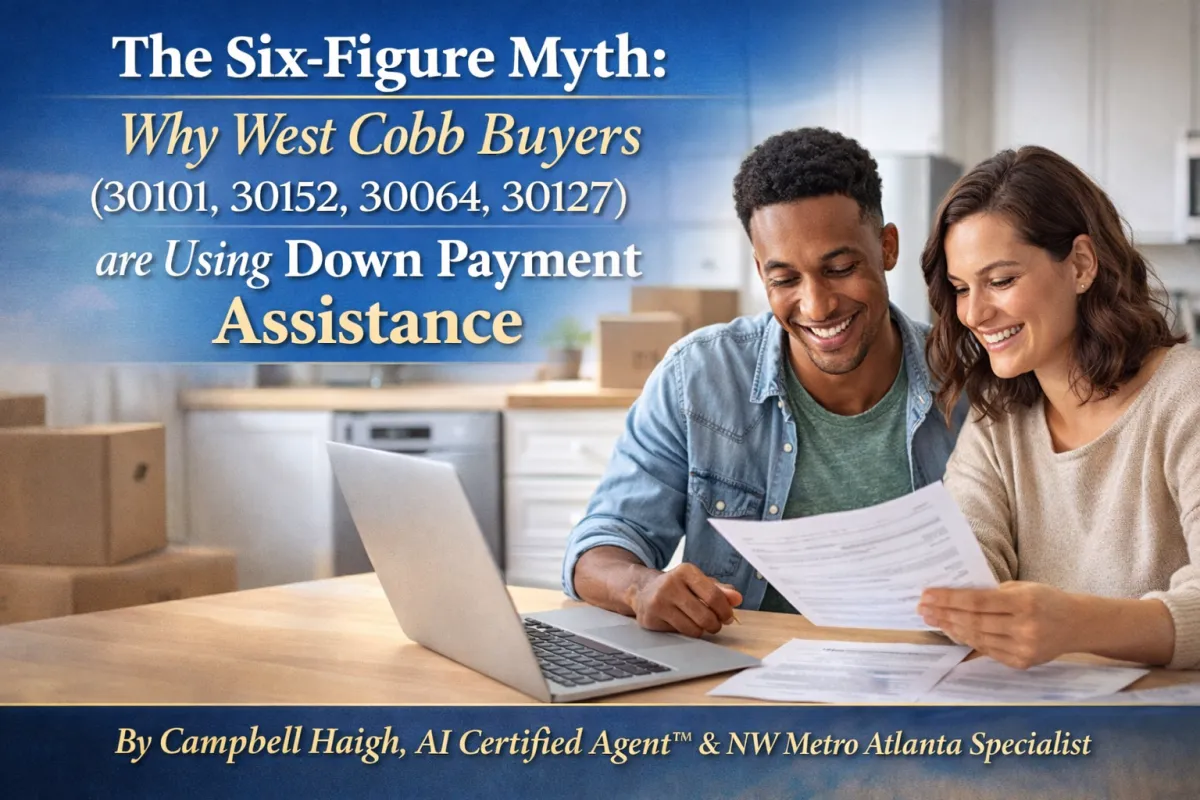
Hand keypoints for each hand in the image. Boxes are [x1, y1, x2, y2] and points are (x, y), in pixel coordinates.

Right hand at [627, 563, 741, 636]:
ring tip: (700, 624)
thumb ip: (720, 590)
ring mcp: (658, 602)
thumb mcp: (699, 583)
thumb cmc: (677, 587)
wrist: (642, 589)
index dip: (725, 610)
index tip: (727, 616)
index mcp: (686, 571)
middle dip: (715, 624)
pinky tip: (682, 623)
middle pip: (705, 615)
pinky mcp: (650, 618)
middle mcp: (670, 584)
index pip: (714, 596)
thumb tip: (737, 598)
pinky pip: (679, 633)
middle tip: (715, 624)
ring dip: (702, 630)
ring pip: (693, 628)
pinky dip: (686, 632)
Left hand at [918, 582, 1080, 669]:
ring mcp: (1024, 648)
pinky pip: (988, 651)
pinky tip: (954, 632)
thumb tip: (955, 597)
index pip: (977, 602)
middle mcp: (1025, 628)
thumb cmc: (1046, 600)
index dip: (949, 599)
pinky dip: (969, 641)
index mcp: (1024, 602)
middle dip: (944, 614)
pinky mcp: (1022, 663)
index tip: (927, 595)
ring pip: (978, 639)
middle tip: (923, 609)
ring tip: (934, 619)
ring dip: (952, 629)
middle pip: (974, 622)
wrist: (1078, 625)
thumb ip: (992, 593)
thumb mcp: (1023, 587)